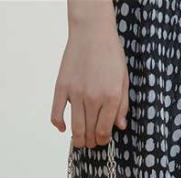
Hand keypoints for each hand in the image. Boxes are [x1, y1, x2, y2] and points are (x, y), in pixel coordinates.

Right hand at [50, 3, 128, 148]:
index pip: (105, 130)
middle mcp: (93, 98)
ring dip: (78, 139)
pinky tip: (63, 128)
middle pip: (90, 132)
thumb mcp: (124, 79)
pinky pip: (56, 113)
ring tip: (80, 141)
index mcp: (111, 97)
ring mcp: (75, 94)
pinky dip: (58, 124)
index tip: (102, 141)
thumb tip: (120, 126)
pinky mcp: (62, 87)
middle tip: (92, 143)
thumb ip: (122, 105)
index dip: (103, 140)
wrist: (91, 32)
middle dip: (92, 142)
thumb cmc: (110, 54)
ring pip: (75, 127)